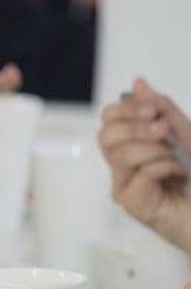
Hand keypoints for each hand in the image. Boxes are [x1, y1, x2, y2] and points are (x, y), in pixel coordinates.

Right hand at [98, 78, 190, 252]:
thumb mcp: (187, 136)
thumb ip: (164, 110)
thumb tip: (138, 83)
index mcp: (133, 147)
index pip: (108, 120)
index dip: (126, 108)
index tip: (154, 110)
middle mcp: (123, 168)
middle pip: (105, 135)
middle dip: (137, 126)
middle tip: (164, 132)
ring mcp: (125, 187)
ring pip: (121, 154)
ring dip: (157, 150)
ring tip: (177, 163)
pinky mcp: (133, 205)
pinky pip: (141, 173)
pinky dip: (165, 167)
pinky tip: (178, 177)